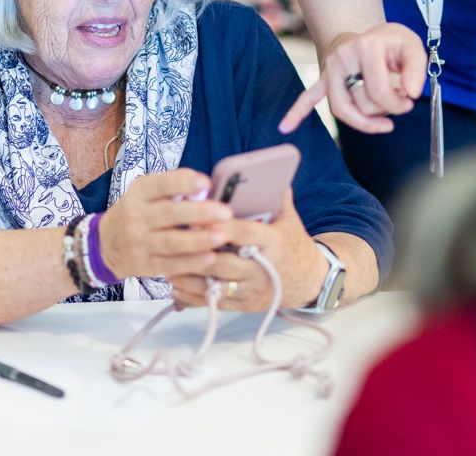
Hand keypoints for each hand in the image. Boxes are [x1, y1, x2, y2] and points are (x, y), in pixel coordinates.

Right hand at [96, 170, 233, 280]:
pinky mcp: (145, 266)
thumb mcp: (146, 193)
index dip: (183, 183)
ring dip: (199, 239)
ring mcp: (140, 243)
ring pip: (171, 242)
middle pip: (169, 214)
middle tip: (226, 212)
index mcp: (139, 192)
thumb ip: (173, 189)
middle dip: (199, 213)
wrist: (104, 245)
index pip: (161, 184)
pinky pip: (171, 265)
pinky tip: (210, 258)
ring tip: (222, 236)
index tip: (206, 183)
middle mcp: (137, 216)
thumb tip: (205, 190)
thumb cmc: (136, 213)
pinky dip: (191, 262)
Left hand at [170, 192, 325, 311]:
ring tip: (168, 262)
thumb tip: (268, 169)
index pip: (244, 233)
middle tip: (176, 239)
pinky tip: (176, 284)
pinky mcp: (242, 306)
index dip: (220, 228)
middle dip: (197, 251)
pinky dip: (192, 295)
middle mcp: (261, 269)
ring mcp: (251, 290)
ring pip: (214, 285)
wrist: (307, 281)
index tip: (200, 220)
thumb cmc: (293, 244)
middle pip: (223, 262)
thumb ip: (276, 195)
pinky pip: (213, 302)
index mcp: (273, 242)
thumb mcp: (289, 218)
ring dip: (189, 274)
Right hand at [278, 23, 424, 133]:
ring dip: (364, 119)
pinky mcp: (323, 79)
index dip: (398, 104)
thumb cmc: (391, 44)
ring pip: (342, 109)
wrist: (368, 34)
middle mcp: (343, 57)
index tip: (409, 101)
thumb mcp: (412, 46)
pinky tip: (285, 127)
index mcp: (366, 47)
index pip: (379, 91)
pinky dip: (296, 112)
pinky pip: (308, 97)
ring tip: (383, 120)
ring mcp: (330, 69)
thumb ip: (417, 69)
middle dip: (385, 110)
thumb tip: (411, 93)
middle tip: (400, 103)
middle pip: (361, 103)